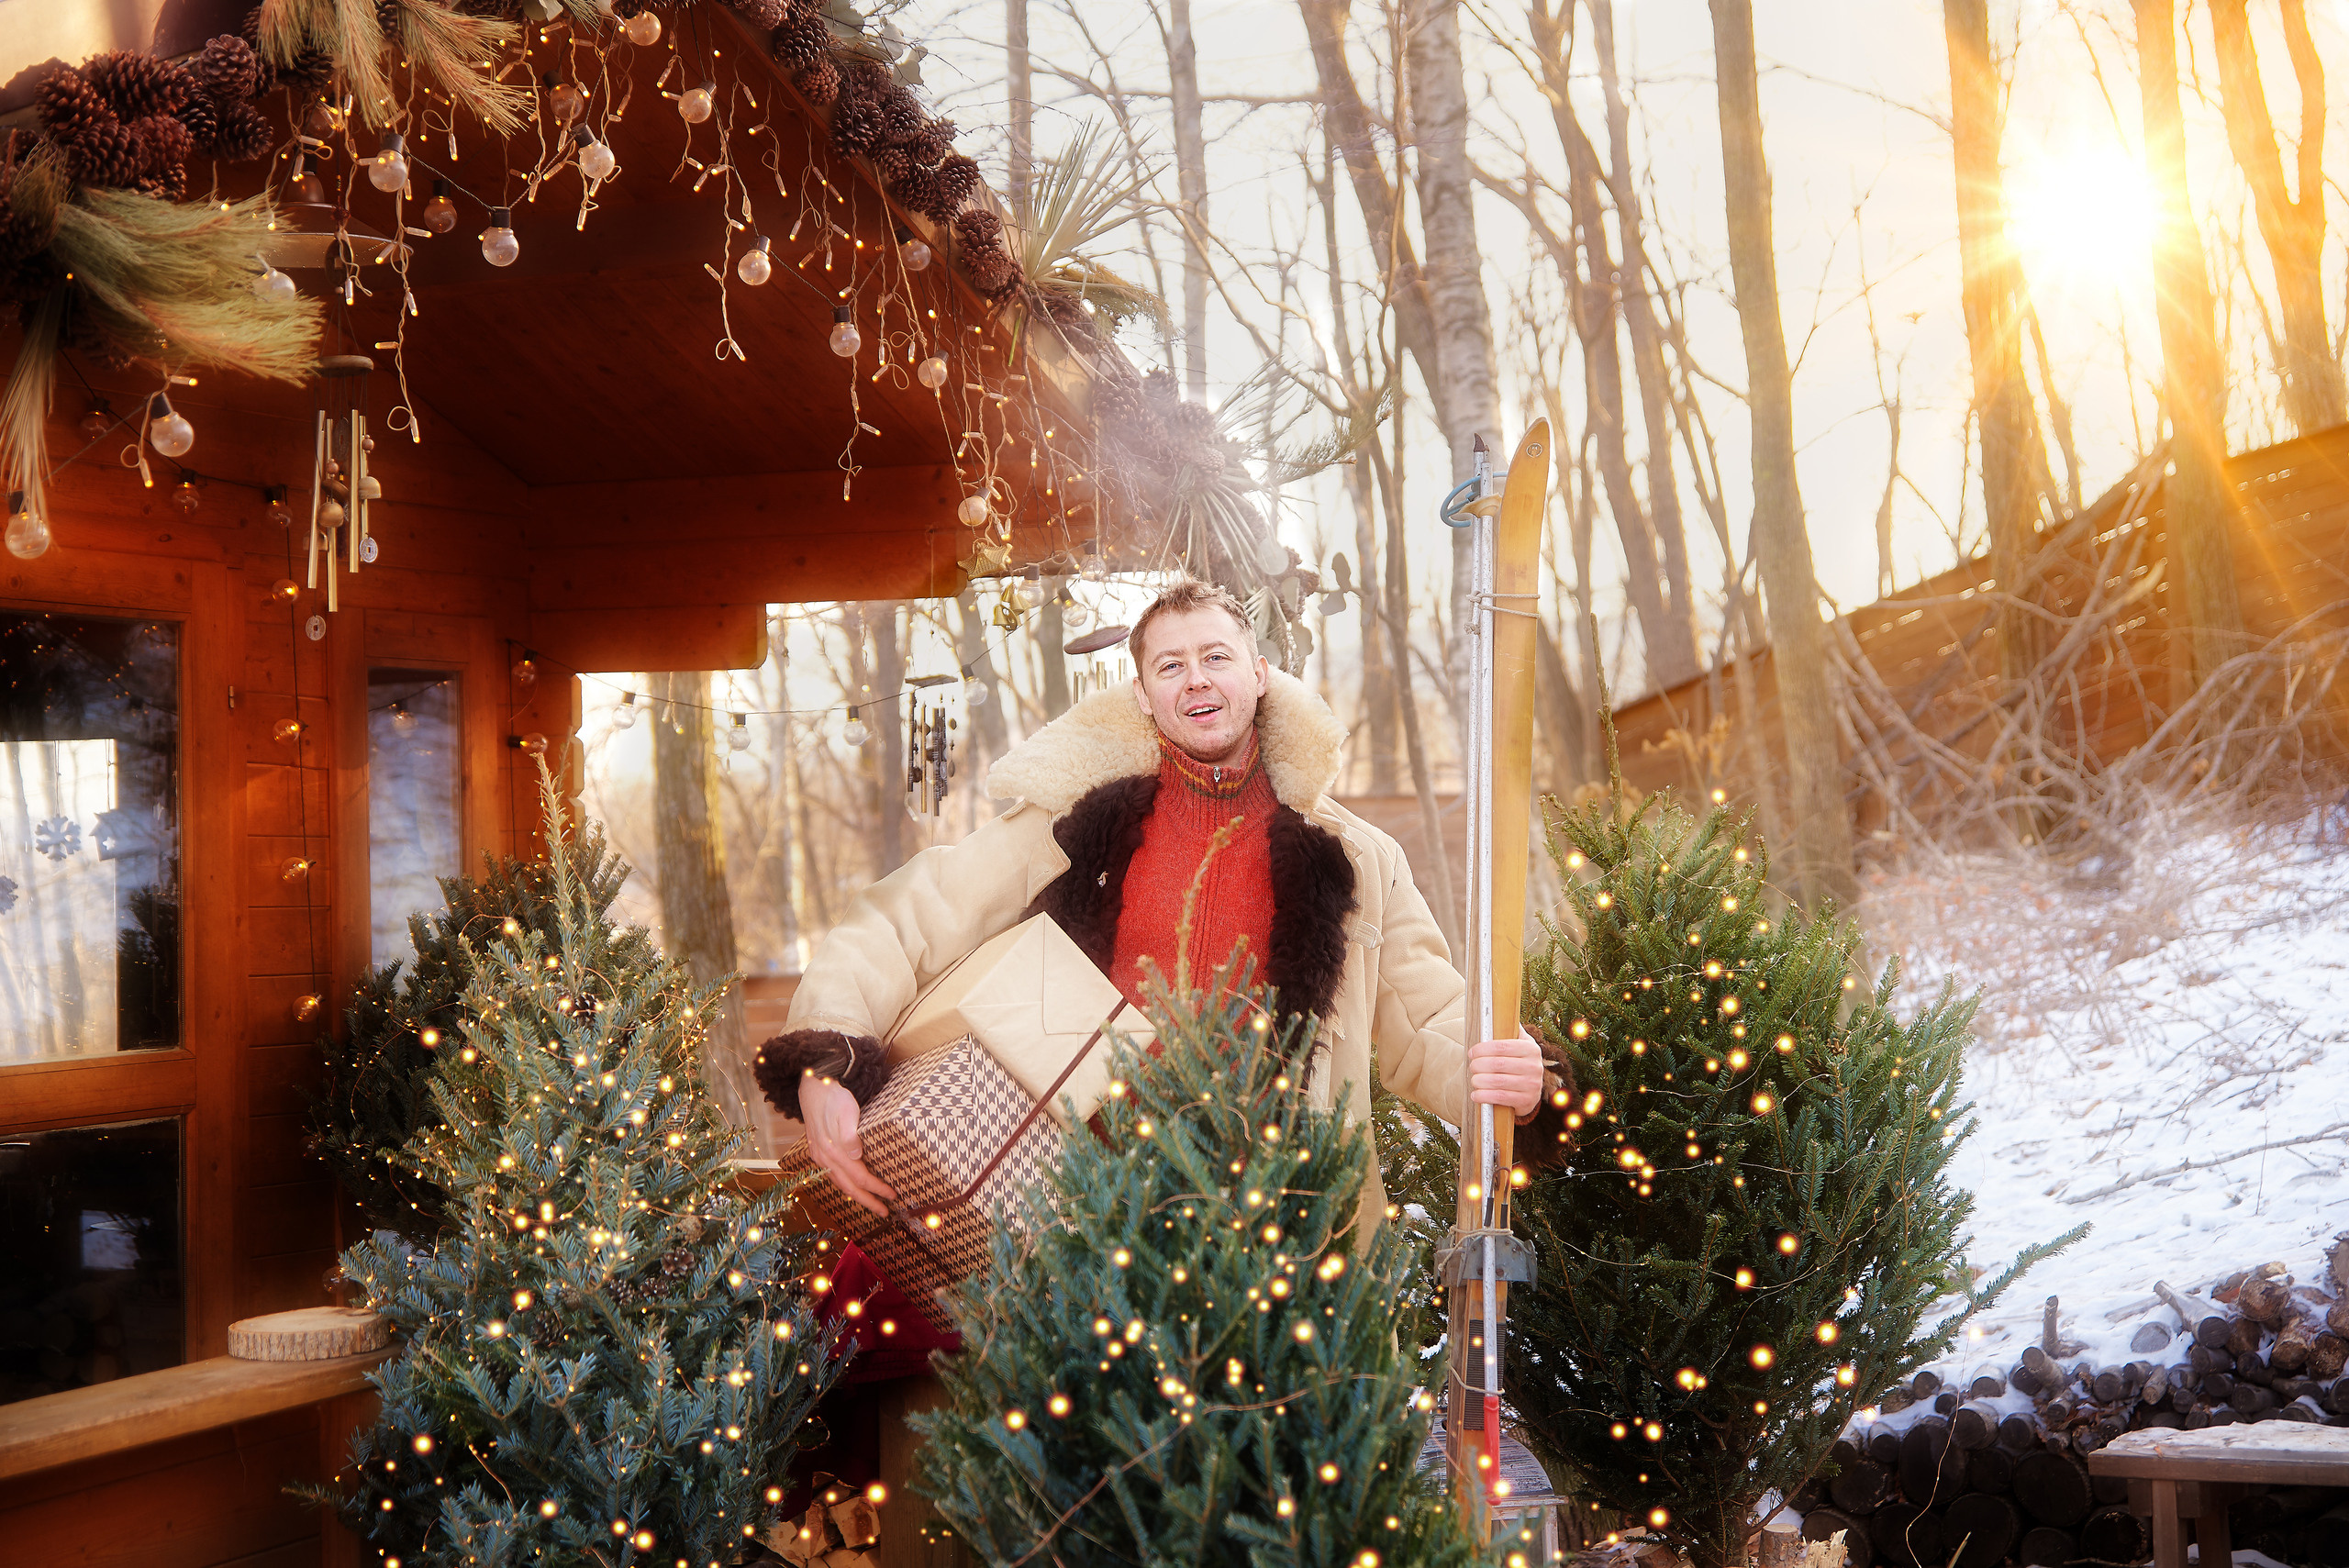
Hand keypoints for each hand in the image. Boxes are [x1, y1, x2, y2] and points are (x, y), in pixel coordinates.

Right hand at [800, 1072, 896, 1216]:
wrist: (812, 1084)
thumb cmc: (833, 1096)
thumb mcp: (846, 1111)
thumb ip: (850, 1135)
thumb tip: (856, 1155)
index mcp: (833, 1151)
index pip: (859, 1178)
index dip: (876, 1189)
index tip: (892, 1195)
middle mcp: (824, 1157)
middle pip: (848, 1187)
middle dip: (867, 1201)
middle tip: (884, 1212)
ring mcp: (819, 1155)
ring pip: (839, 1183)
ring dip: (856, 1195)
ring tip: (870, 1203)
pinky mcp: (817, 1150)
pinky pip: (832, 1175)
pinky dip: (845, 1185)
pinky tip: (851, 1185)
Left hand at [1468, 1034, 1545, 1121]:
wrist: (1530, 1092)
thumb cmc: (1517, 1064)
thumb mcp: (1519, 1046)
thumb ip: (1511, 1030)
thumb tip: (1501, 1006)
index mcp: (1531, 1049)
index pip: (1502, 1046)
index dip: (1483, 1049)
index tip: (1471, 1052)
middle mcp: (1535, 1066)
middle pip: (1498, 1064)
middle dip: (1478, 1065)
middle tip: (1471, 1067)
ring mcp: (1532, 1085)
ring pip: (1497, 1081)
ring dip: (1479, 1081)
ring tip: (1473, 1079)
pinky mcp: (1527, 1101)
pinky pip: (1501, 1097)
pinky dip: (1484, 1096)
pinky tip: (1476, 1094)